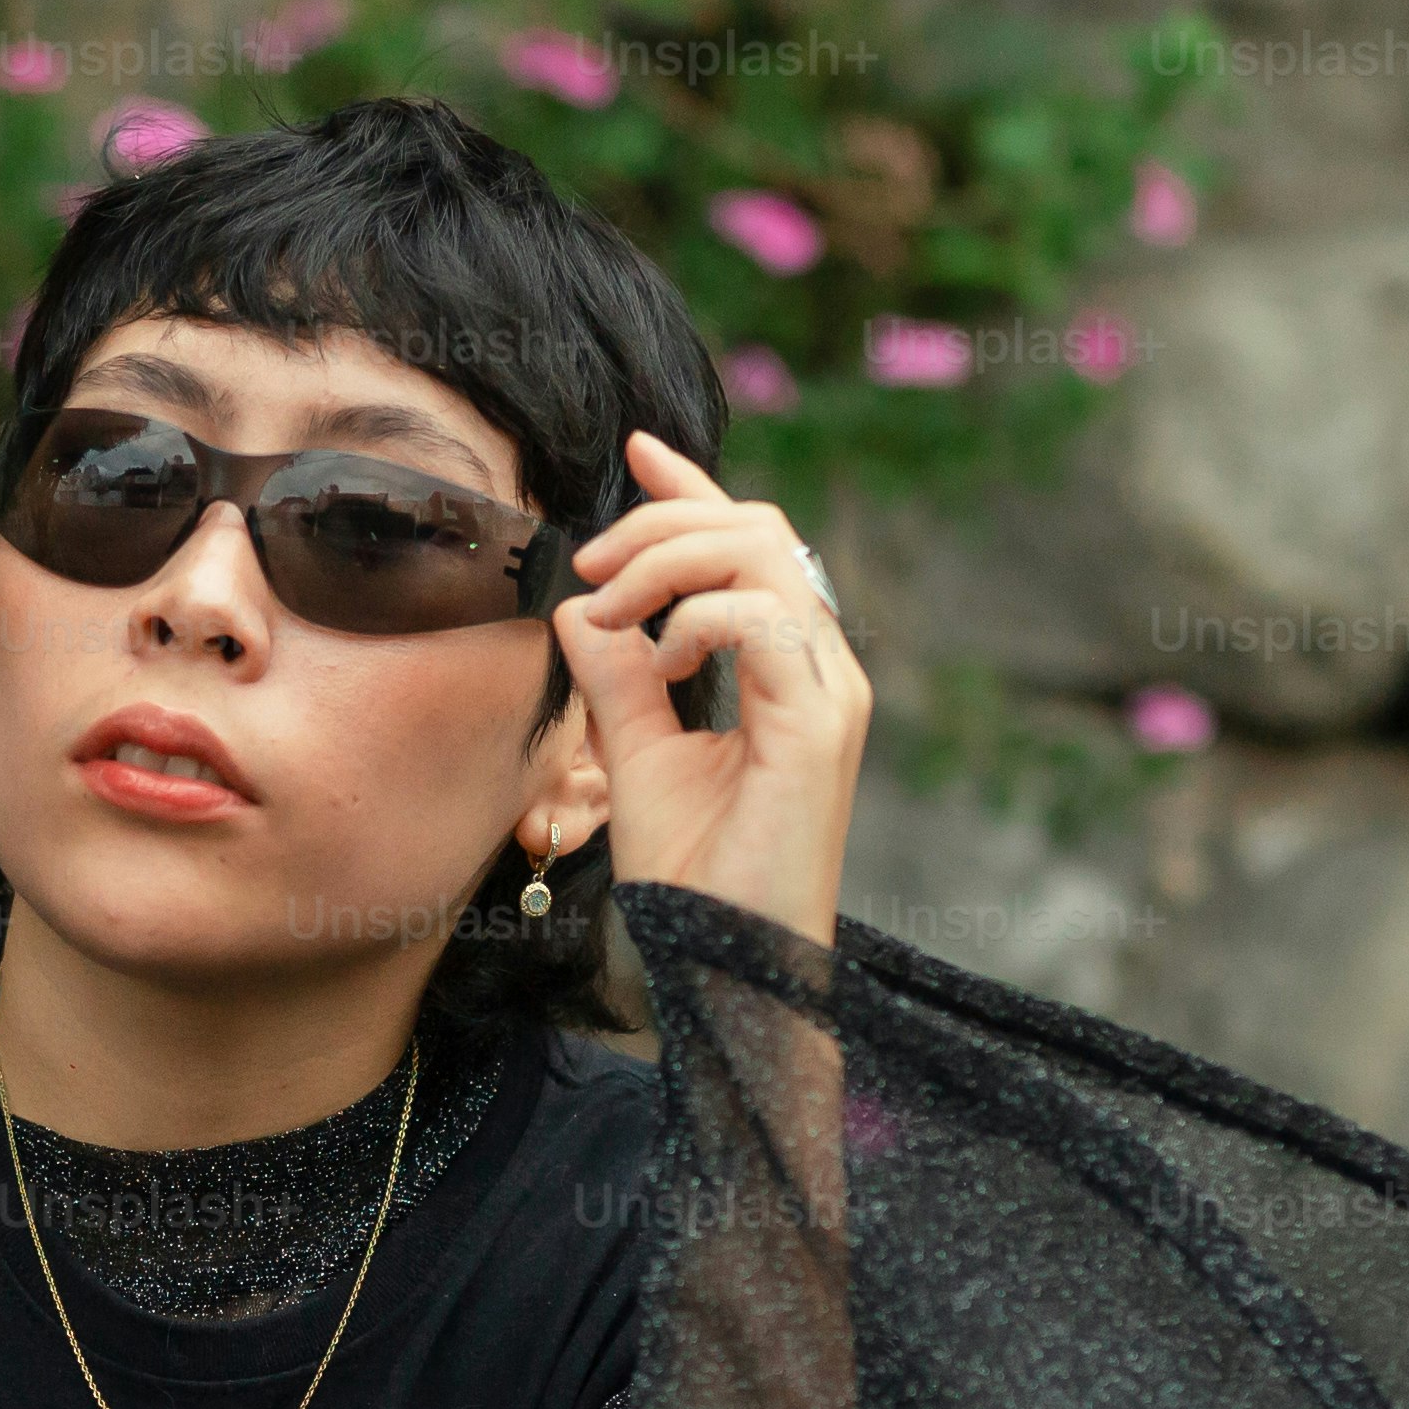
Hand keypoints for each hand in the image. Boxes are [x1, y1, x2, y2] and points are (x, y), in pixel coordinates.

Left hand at [547, 425, 866, 948]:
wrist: (725, 959)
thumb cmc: (696, 873)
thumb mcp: (635, 754)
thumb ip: (615, 679)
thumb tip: (578, 610)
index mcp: (786, 666)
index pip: (748, 547)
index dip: (694, 492)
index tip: (638, 448)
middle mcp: (820, 666)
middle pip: (758, 529)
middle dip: (663, 524)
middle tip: (588, 566)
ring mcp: (830, 691)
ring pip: (765, 555)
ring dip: (670, 563)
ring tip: (610, 609)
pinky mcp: (822, 724)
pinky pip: (767, 620)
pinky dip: (699, 620)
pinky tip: (658, 664)